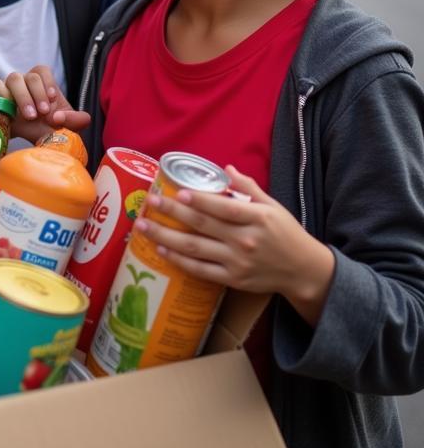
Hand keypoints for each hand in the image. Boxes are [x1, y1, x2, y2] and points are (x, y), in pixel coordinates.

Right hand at [0, 65, 89, 143]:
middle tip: (44, 112)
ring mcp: (9, 88)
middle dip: (38, 94)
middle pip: (30, 76)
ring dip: (23, 96)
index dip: (48, 82)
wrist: (28, 142)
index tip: (53, 98)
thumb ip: (76, 120)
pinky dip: (4, 96)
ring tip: (30, 116)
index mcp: (41, 83)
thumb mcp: (67, 125)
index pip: (42, 70)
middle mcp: (24, 82)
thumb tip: (59, 117)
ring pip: (13, 78)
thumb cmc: (47, 128)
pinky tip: (12, 113)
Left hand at [134, 165, 335, 325]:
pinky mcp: (233, 279)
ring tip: (143, 226)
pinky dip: (178, 261)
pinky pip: (200, 270)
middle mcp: (246, 241)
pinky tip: (160, 250)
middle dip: (173, 213)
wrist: (304, 271)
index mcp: (257, 219)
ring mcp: (238, 262)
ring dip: (165, 237)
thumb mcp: (273, 206)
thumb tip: (226, 168)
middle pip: (203, 225)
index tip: (177, 192)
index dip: (200, 200)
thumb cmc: (286, 233)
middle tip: (150, 202)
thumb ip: (249, 188)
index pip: (224, 208)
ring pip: (194, 248)